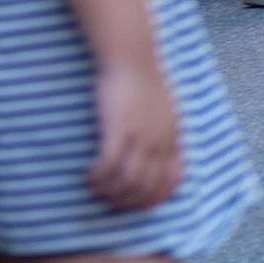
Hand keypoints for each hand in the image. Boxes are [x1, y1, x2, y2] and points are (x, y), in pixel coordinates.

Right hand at [85, 52, 183, 210]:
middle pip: (147, 187)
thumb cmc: (144, 82)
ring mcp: (141, 135)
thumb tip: (155, 155)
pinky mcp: (119, 128)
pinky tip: (88, 176)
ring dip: (110, 192)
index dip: (154, 199)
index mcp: (175, 138)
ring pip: (127, 181)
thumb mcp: (165, 111)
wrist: (133, 57)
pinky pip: (109, 166)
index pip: (172, 181)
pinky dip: (98, 177)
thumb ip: (163, 134)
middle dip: (127, 201)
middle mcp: (161, 141)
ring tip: (96, 188)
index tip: (136, 205)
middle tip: (109, 202)